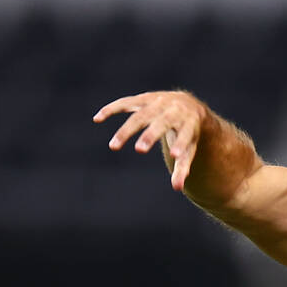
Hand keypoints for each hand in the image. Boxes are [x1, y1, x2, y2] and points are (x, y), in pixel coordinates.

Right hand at [93, 91, 207, 190]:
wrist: (187, 105)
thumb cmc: (188, 133)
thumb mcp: (189, 149)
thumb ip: (183, 167)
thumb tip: (177, 187)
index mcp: (189, 122)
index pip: (185, 134)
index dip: (180, 144)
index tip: (174, 155)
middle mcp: (174, 109)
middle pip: (161, 122)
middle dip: (150, 135)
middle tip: (140, 150)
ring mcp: (158, 102)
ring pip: (141, 115)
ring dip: (127, 129)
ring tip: (114, 146)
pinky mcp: (144, 99)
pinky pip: (126, 103)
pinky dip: (112, 109)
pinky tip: (97, 119)